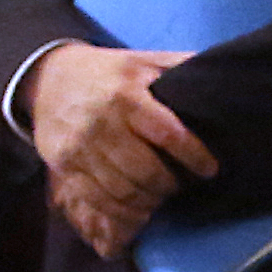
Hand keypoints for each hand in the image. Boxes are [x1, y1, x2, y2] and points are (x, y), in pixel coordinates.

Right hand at [27, 41, 218, 258]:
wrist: (48, 79)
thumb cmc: (109, 73)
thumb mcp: (143, 60)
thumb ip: (179, 65)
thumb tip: (223, 68)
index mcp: (127, 94)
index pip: (168, 133)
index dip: (194, 156)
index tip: (209, 169)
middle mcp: (102, 122)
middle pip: (145, 172)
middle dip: (170, 186)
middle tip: (182, 186)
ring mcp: (80, 148)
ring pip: (122, 192)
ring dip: (149, 202)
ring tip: (161, 197)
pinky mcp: (64, 166)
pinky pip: (97, 200)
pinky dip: (122, 211)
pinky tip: (137, 207)